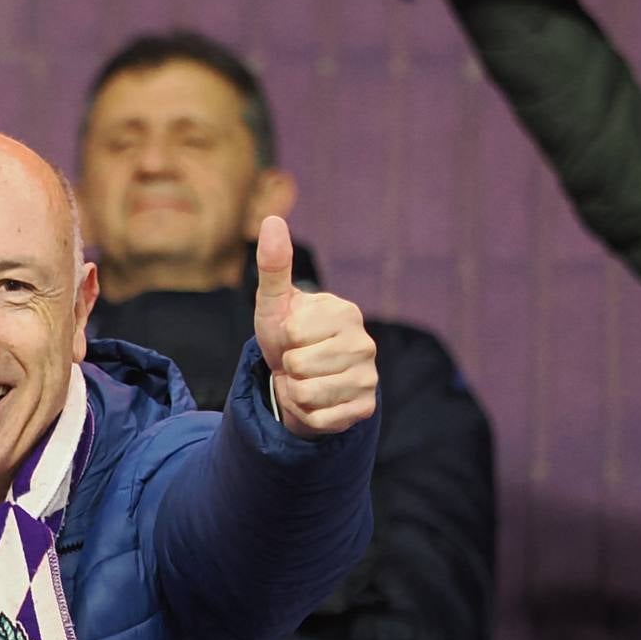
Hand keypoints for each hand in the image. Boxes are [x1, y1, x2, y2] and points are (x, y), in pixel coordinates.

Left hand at [252, 215, 376, 437]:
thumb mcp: (274, 303)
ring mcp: (369, 378)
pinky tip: (315, 402)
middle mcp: (365, 344)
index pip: (293, 333)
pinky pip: (319, 420)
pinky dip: (306, 415)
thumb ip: (274, 265)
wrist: (299, 380)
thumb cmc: (286, 336)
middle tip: (297, 363)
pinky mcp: (364, 409)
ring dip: (294, 393)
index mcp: (345, 312)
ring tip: (304, 381)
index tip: (293, 337)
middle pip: (299, 366)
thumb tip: (272, 220)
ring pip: (307, 394)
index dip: (282, 339)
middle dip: (287, 368)